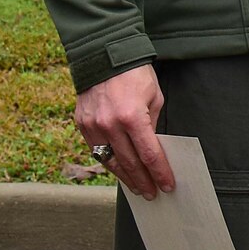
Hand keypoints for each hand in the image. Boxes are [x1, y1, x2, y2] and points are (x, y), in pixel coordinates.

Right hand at [76, 64, 171, 199]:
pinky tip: (119, 170)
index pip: (149, 154)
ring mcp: (92, 126)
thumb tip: (154, 149)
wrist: (105, 56)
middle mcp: (110, 125)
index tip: (167, 185)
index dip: (159, 173)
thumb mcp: (155, 98)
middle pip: (129, 163)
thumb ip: (153, 125)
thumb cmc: (136, 75)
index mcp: (133, 117)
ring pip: (110, 162)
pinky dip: (109, 162)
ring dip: (125, 177)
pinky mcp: (81, 124)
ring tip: (137, 187)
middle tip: (152, 194)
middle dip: (143, 180)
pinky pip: (96, 150)